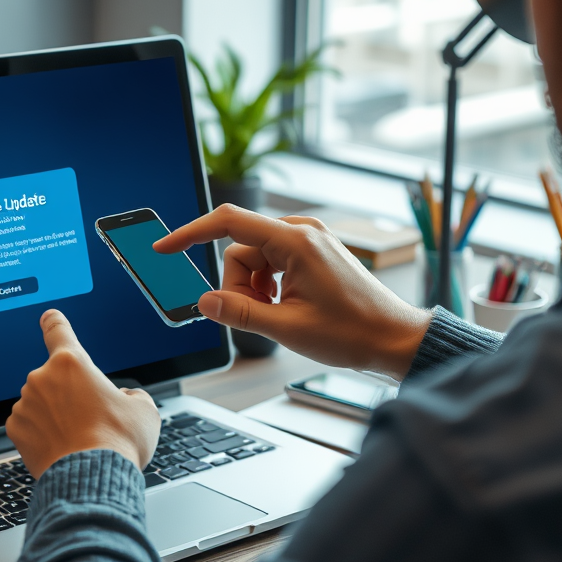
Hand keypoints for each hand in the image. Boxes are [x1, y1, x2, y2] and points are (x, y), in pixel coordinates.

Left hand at [6, 310, 160, 477]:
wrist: (92, 480)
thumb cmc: (119, 442)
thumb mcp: (144, 410)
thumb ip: (131, 395)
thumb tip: (121, 398)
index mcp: (72, 362)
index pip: (58, 331)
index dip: (54, 322)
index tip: (48, 317)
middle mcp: (42, 377)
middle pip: (56, 379)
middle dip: (70, 394)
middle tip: (91, 420)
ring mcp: (25, 403)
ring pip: (42, 403)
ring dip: (55, 415)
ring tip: (79, 439)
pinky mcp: (15, 429)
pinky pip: (29, 425)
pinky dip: (42, 434)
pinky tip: (61, 447)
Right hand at [155, 205, 431, 379]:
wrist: (396, 339)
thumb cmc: (354, 332)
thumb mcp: (288, 328)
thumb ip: (240, 313)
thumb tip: (204, 302)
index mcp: (296, 241)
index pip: (228, 222)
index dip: (190, 233)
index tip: (164, 248)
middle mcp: (302, 232)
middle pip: (240, 250)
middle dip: (237, 286)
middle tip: (259, 316)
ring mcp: (309, 241)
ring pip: (253, 259)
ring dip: (253, 290)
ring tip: (279, 317)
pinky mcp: (312, 253)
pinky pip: (272, 263)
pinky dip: (268, 288)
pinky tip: (286, 309)